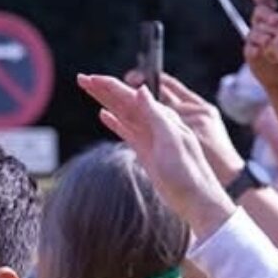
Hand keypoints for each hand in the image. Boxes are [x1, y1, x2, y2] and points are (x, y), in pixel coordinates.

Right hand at [79, 74, 235, 240]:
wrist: (196, 200)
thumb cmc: (188, 172)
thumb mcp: (172, 140)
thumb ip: (156, 115)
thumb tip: (140, 89)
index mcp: (162, 118)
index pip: (131, 96)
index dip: (110, 86)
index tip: (91, 77)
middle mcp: (155, 124)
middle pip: (124, 102)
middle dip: (103, 89)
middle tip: (81, 78)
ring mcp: (150, 138)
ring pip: (124, 114)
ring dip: (106, 102)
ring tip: (89, 90)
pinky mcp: (146, 152)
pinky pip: (127, 131)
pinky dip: (115, 122)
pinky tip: (103, 115)